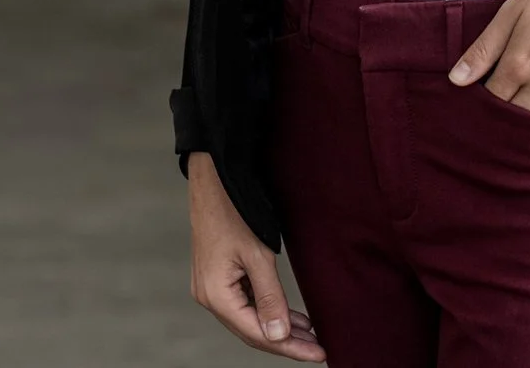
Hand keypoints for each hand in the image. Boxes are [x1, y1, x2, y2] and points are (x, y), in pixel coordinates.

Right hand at [187, 152, 326, 360]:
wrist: (215, 178)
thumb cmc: (235, 211)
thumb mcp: (258, 255)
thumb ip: (270, 298)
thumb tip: (279, 336)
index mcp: (216, 296)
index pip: (257, 334)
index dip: (289, 347)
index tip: (318, 354)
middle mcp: (210, 297)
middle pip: (252, 331)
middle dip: (287, 342)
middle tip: (319, 351)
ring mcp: (212, 287)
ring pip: (250, 318)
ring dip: (280, 328)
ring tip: (311, 337)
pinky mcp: (219, 276)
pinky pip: (246, 302)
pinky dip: (269, 310)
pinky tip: (290, 317)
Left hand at [447, 0, 529, 112]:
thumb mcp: (513, 10)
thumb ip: (484, 48)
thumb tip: (456, 79)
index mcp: (520, 64)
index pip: (492, 100)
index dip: (482, 102)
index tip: (478, 98)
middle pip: (514, 116)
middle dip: (502, 115)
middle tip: (497, 108)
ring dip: (527, 123)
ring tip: (519, 112)